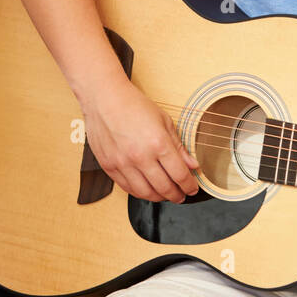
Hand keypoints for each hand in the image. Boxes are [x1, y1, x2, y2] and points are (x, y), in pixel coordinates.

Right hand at [80, 80, 199, 202]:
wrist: (104, 98)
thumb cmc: (133, 105)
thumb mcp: (163, 121)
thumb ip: (178, 146)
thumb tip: (192, 165)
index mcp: (158, 143)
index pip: (180, 174)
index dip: (189, 186)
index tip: (192, 188)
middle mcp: (140, 156)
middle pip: (164, 188)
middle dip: (177, 195)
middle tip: (181, 195)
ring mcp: (123, 163)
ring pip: (145, 193)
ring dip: (159, 198)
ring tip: (165, 194)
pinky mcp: (109, 166)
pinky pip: (127, 188)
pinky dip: (140, 193)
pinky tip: (146, 189)